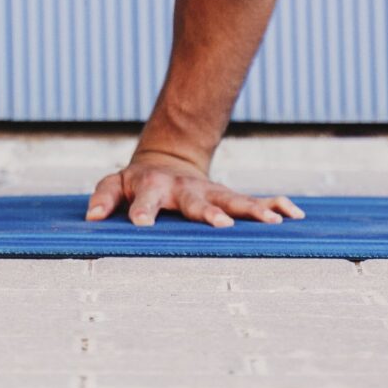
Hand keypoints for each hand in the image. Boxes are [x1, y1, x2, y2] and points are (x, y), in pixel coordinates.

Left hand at [84, 151, 304, 228]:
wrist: (167, 160)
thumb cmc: (137, 182)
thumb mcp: (116, 184)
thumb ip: (104, 197)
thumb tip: (92, 218)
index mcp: (153, 186)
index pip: (145, 199)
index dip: (143, 211)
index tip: (142, 225)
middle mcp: (185, 189)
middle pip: (196, 200)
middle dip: (208, 213)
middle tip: (221, 226)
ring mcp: (210, 192)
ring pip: (232, 199)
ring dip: (252, 210)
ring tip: (273, 222)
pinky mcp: (229, 197)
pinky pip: (256, 200)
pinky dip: (276, 205)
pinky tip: (295, 214)